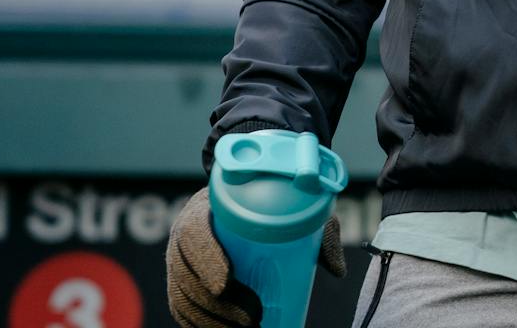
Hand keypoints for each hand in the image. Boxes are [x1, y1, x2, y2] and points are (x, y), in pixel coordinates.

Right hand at [166, 187, 345, 326]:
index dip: (206, 260)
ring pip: (182, 298)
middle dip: (216, 305)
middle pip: (186, 275)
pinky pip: (180, 308)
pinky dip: (196, 325)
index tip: (226, 284)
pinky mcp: (181, 283)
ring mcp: (178, 263)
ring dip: (209, 321)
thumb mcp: (293, 207)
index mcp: (204, 210)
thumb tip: (338, 270)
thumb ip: (318, 230)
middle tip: (252, 318)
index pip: (193, 234)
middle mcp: (183, 238)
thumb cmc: (269, 202)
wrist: (240, 200)